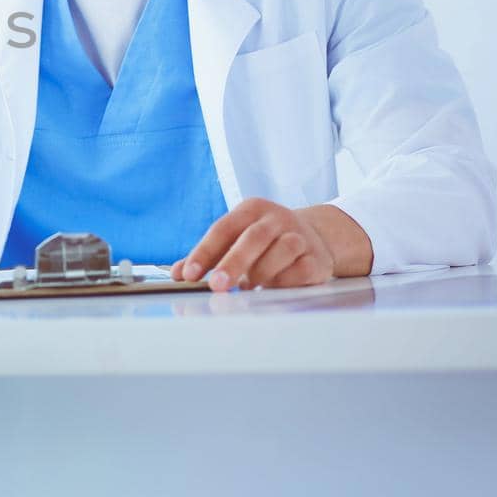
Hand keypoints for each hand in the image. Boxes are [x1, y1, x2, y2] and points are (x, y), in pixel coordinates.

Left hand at [172, 198, 338, 291]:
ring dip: (262, 273)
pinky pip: (301, 270)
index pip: (223, 228)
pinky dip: (285, 282)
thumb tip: (178, 274)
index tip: (189, 274)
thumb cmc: (264, 242)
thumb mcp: (235, 239)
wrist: (314, 237)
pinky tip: (274, 287)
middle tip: (216, 286)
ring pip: (283, 250)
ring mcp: (301, 236)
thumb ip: (207, 256)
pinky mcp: (317, 258)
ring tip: (249, 286)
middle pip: (254, 237)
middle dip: (233, 263)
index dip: (204, 252)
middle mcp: (277, 218)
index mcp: (251, 209)